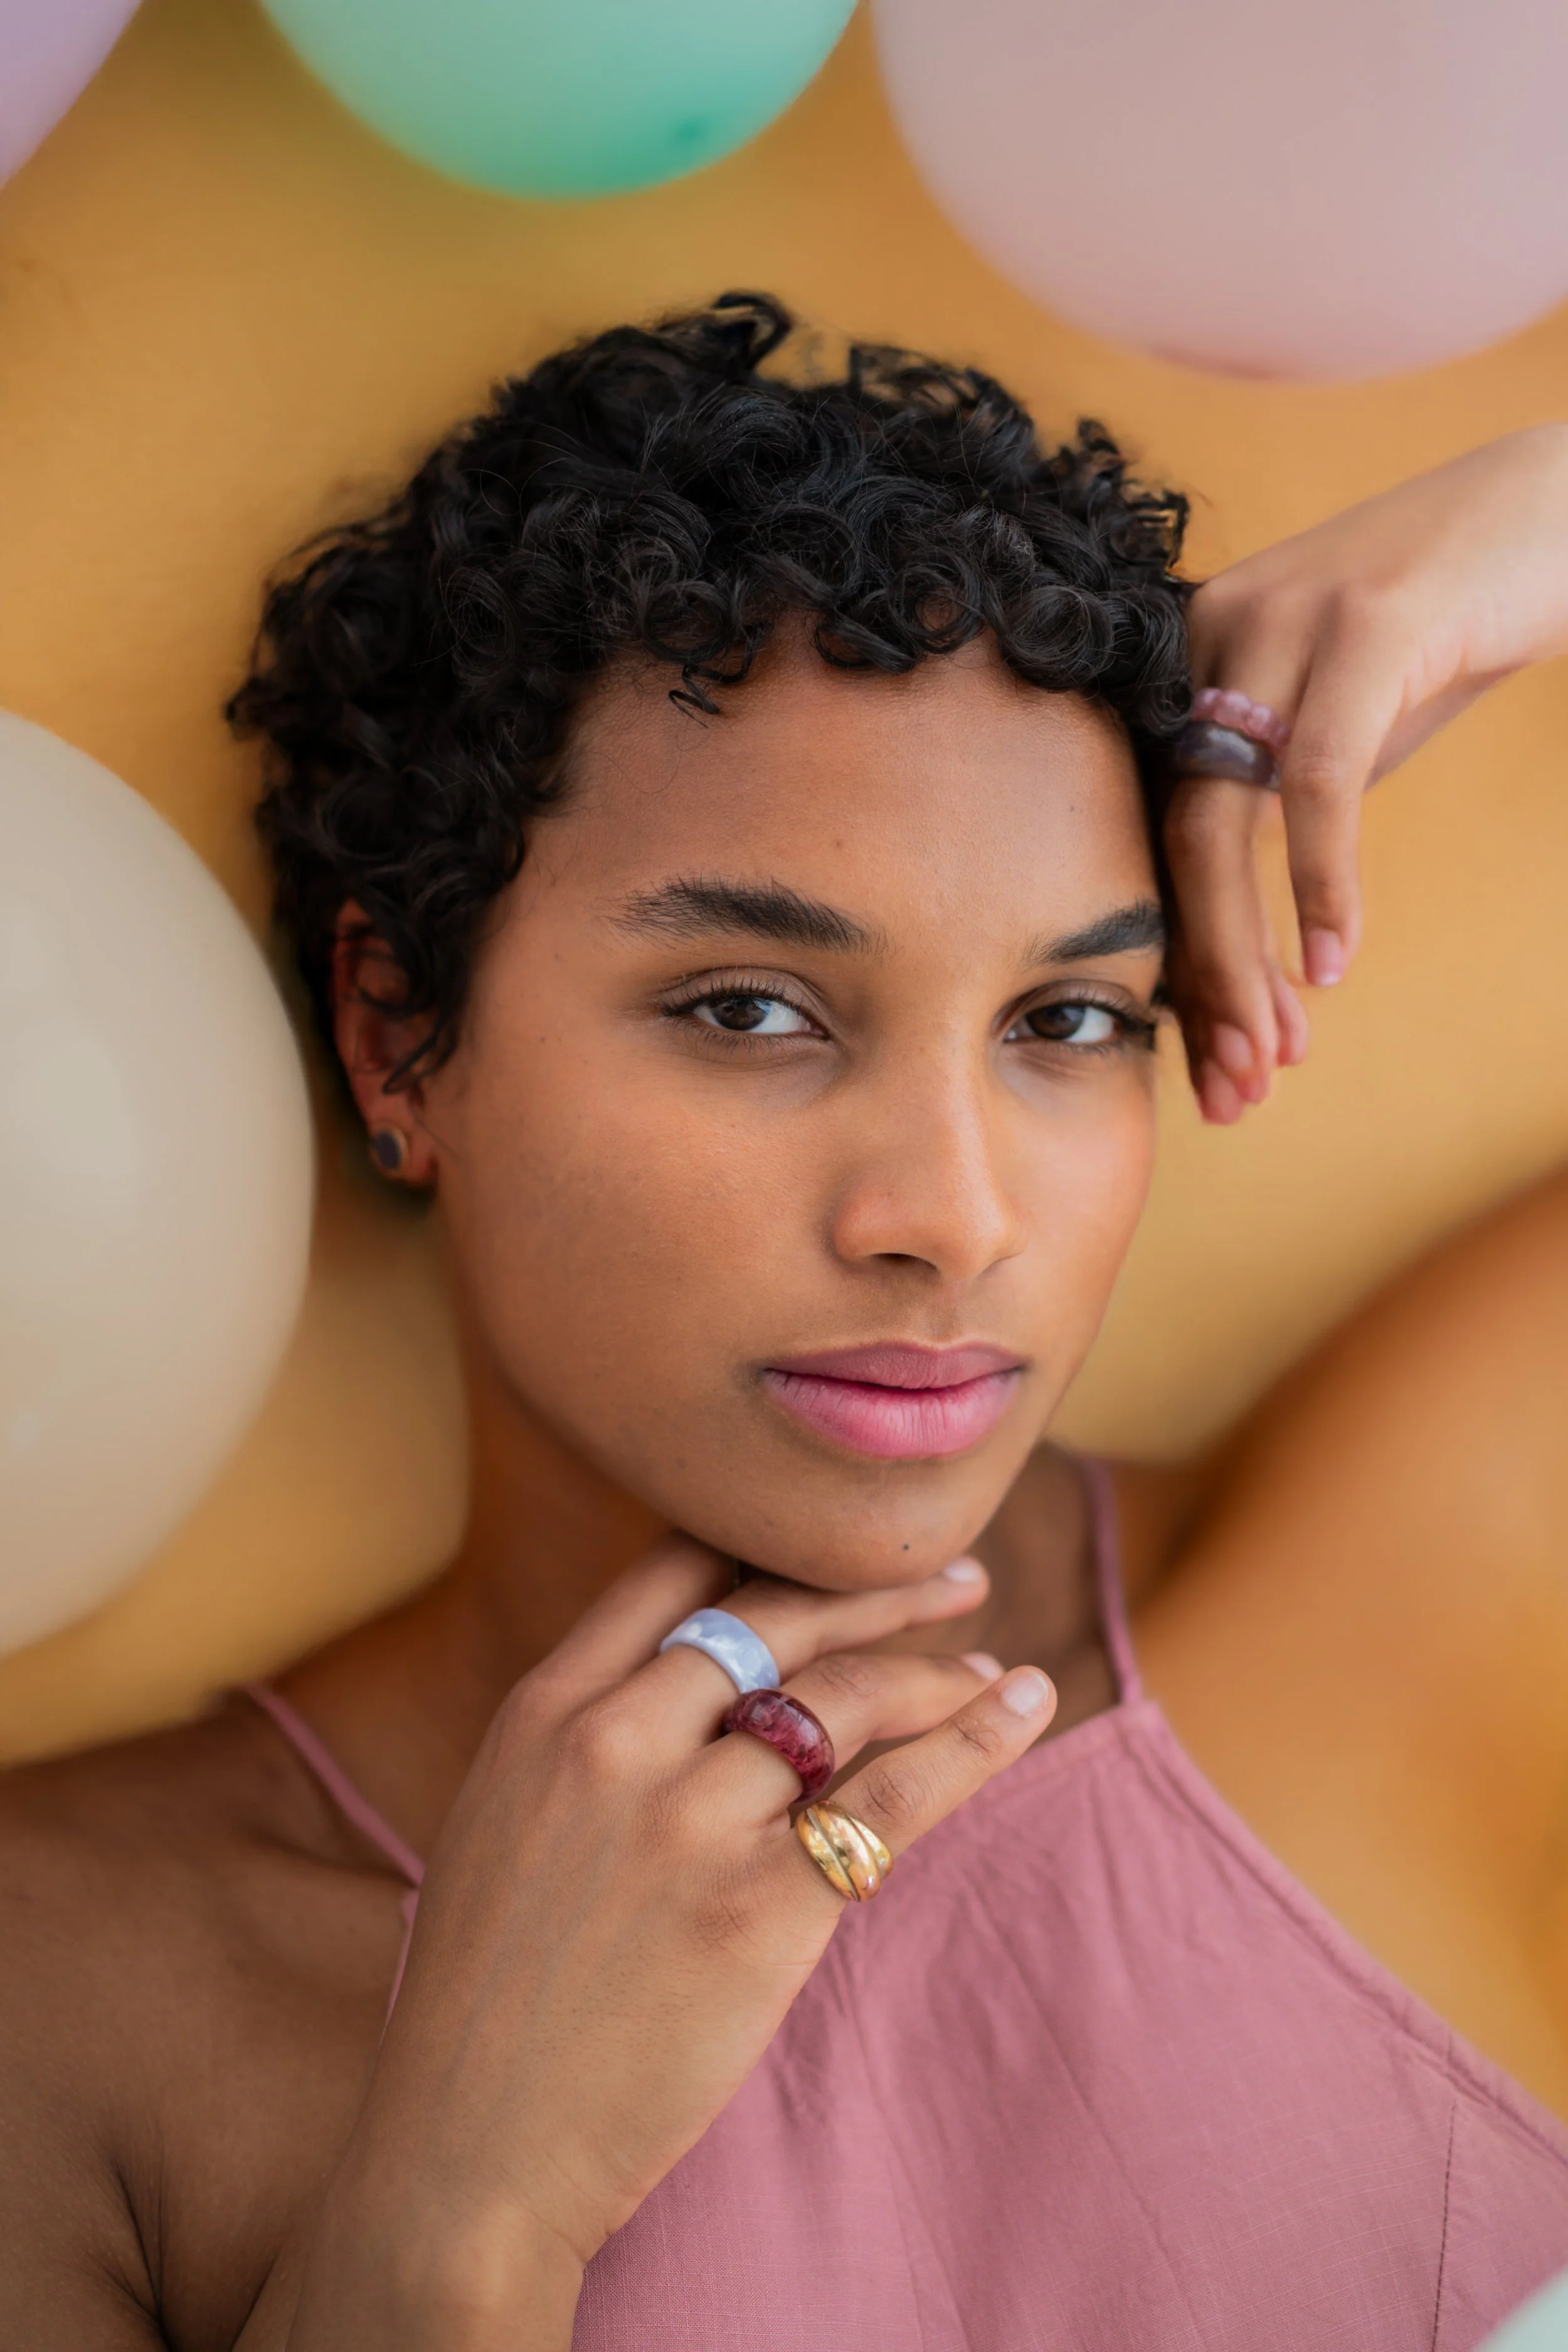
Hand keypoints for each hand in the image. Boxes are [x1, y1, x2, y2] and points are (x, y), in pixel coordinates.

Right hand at [287, 1540, 1052, 2347]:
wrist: (469, 2151)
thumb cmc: (486, 1999)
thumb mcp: (507, 1820)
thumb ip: (593, 1741)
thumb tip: (703, 1684)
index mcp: (545, 1712)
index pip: (677, 1572)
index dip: (773, 1541)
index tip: (841, 1537)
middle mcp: (614, 1743)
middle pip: (779, 1619)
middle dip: (881, 1589)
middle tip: (961, 1576)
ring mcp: (689, 1822)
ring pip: (849, 1700)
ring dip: (938, 1673)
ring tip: (993, 1672)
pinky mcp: (760, 1909)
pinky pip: (893, 1802)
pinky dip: (975, 1746)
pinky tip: (1024, 1711)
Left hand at [1168, 423, 1567, 1121]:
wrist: (1554, 516)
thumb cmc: (1436, 638)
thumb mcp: (1333, 735)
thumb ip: (1269, 817)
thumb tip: (1237, 947)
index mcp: (1178, 666)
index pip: (1151, 842)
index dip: (1180, 966)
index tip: (1212, 1068)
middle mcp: (1203, 637)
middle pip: (1168, 847)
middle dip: (1202, 986)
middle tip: (1233, 1091)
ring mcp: (1275, 622)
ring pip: (1218, 829)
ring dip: (1245, 960)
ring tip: (1273, 1056)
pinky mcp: (1362, 624)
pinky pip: (1317, 785)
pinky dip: (1319, 887)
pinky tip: (1332, 963)